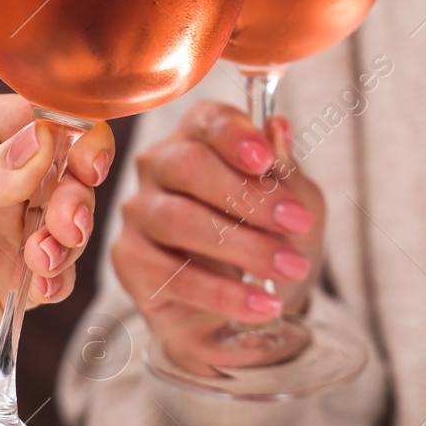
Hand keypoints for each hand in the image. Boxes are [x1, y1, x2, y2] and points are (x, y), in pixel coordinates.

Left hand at [0, 95, 114, 421]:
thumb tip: (46, 138)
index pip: (43, 116)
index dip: (76, 134)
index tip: (86, 162)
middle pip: (69, 170)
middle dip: (76, 196)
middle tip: (65, 225)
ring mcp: (8, 227)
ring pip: (71, 222)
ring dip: (68, 240)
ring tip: (40, 261)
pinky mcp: (12, 277)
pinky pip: (57, 273)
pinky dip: (58, 279)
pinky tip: (38, 287)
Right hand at [110, 102, 324, 368]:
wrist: (250, 304)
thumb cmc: (269, 238)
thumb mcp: (295, 206)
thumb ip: (286, 174)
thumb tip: (279, 128)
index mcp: (199, 136)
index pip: (207, 120)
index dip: (235, 137)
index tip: (265, 161)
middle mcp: (159, 165)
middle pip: (188, 165)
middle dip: (248, 197)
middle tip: (296, 224)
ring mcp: (138, 211)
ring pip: (179, 220)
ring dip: (244, 247)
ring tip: (289, 268)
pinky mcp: (129, 259)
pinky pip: (172, 274)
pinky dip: (224, 293)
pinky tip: (261, 305)